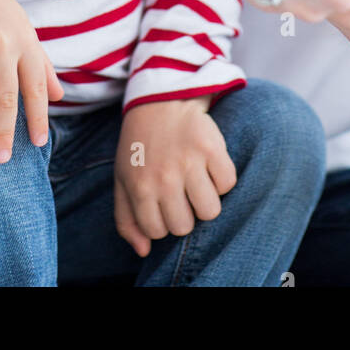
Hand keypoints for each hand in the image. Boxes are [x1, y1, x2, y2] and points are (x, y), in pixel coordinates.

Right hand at [0, 0, 63, 160]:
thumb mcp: (24, 30)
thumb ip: (40, 64)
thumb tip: (59, 96)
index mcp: (24, 43)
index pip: (36, 87)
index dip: (38, 117)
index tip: (38, 144)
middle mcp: (1, 44)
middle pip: (5, 95)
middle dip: (4, 130)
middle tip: (1, 158)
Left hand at [113, 96, 235, 256]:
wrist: (160, 99)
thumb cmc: (140, 145)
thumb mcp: (122, 179)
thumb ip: (126, 219)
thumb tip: (144, 251)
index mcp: (140, 187)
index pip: (158, 232)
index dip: (162, 221)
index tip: (163, 203)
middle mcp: (164, 178)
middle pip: (185, 226)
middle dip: (184, 213)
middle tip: (181, 191)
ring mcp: (189, 162)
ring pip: (210, 211)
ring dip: (205, 200)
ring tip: (197, 182)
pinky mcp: (212, 147)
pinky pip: (228, 183)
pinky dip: (222, 179)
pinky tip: (210, 166)